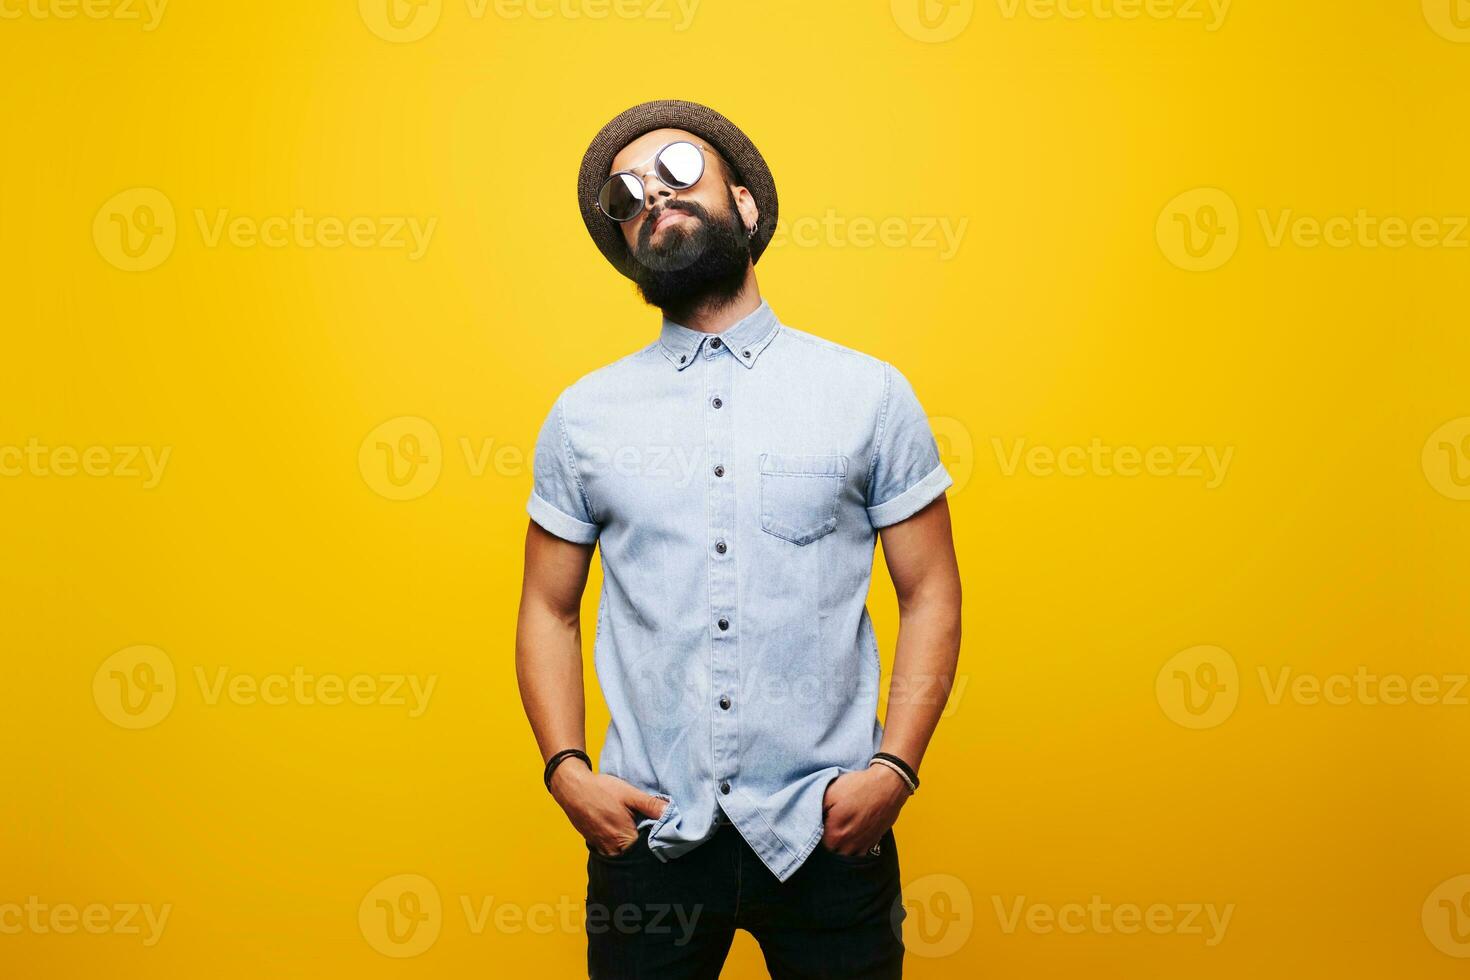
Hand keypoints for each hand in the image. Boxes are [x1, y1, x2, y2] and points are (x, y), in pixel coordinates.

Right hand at [549, 761, 667, 855]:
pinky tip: (623, 836)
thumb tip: (671, 813)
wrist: (572, 789)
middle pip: (633, 858)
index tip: (664, 841)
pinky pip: (610, 852)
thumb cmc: (600, 790)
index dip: (656, 848)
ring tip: (639, 839)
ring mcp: (601, 848)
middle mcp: (612, 848)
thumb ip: (650, 805)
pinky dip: (618, 848)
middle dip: (644, 852)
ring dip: (630, 851)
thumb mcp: (629, 794)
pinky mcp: (594, 843)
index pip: (646, 853)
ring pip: (621, 857)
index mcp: (624, 838)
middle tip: (653, 839)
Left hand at [821, 765, 909, 855]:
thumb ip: (814, 810)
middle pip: (831, 848)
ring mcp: (862, 846)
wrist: (888, 785)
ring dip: (842, 842)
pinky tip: (854, 828)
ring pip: (845, 852)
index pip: (818, 843)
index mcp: (835, 835)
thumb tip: (807, 821)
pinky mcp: (873, 842)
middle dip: (829, 836)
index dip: (817, 830)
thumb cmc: (858, 787)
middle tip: (832, 819)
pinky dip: (854, 843)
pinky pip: (859, 850)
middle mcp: (848, 846)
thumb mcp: (829, 793)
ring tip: (844, 824)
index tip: (822, 818)